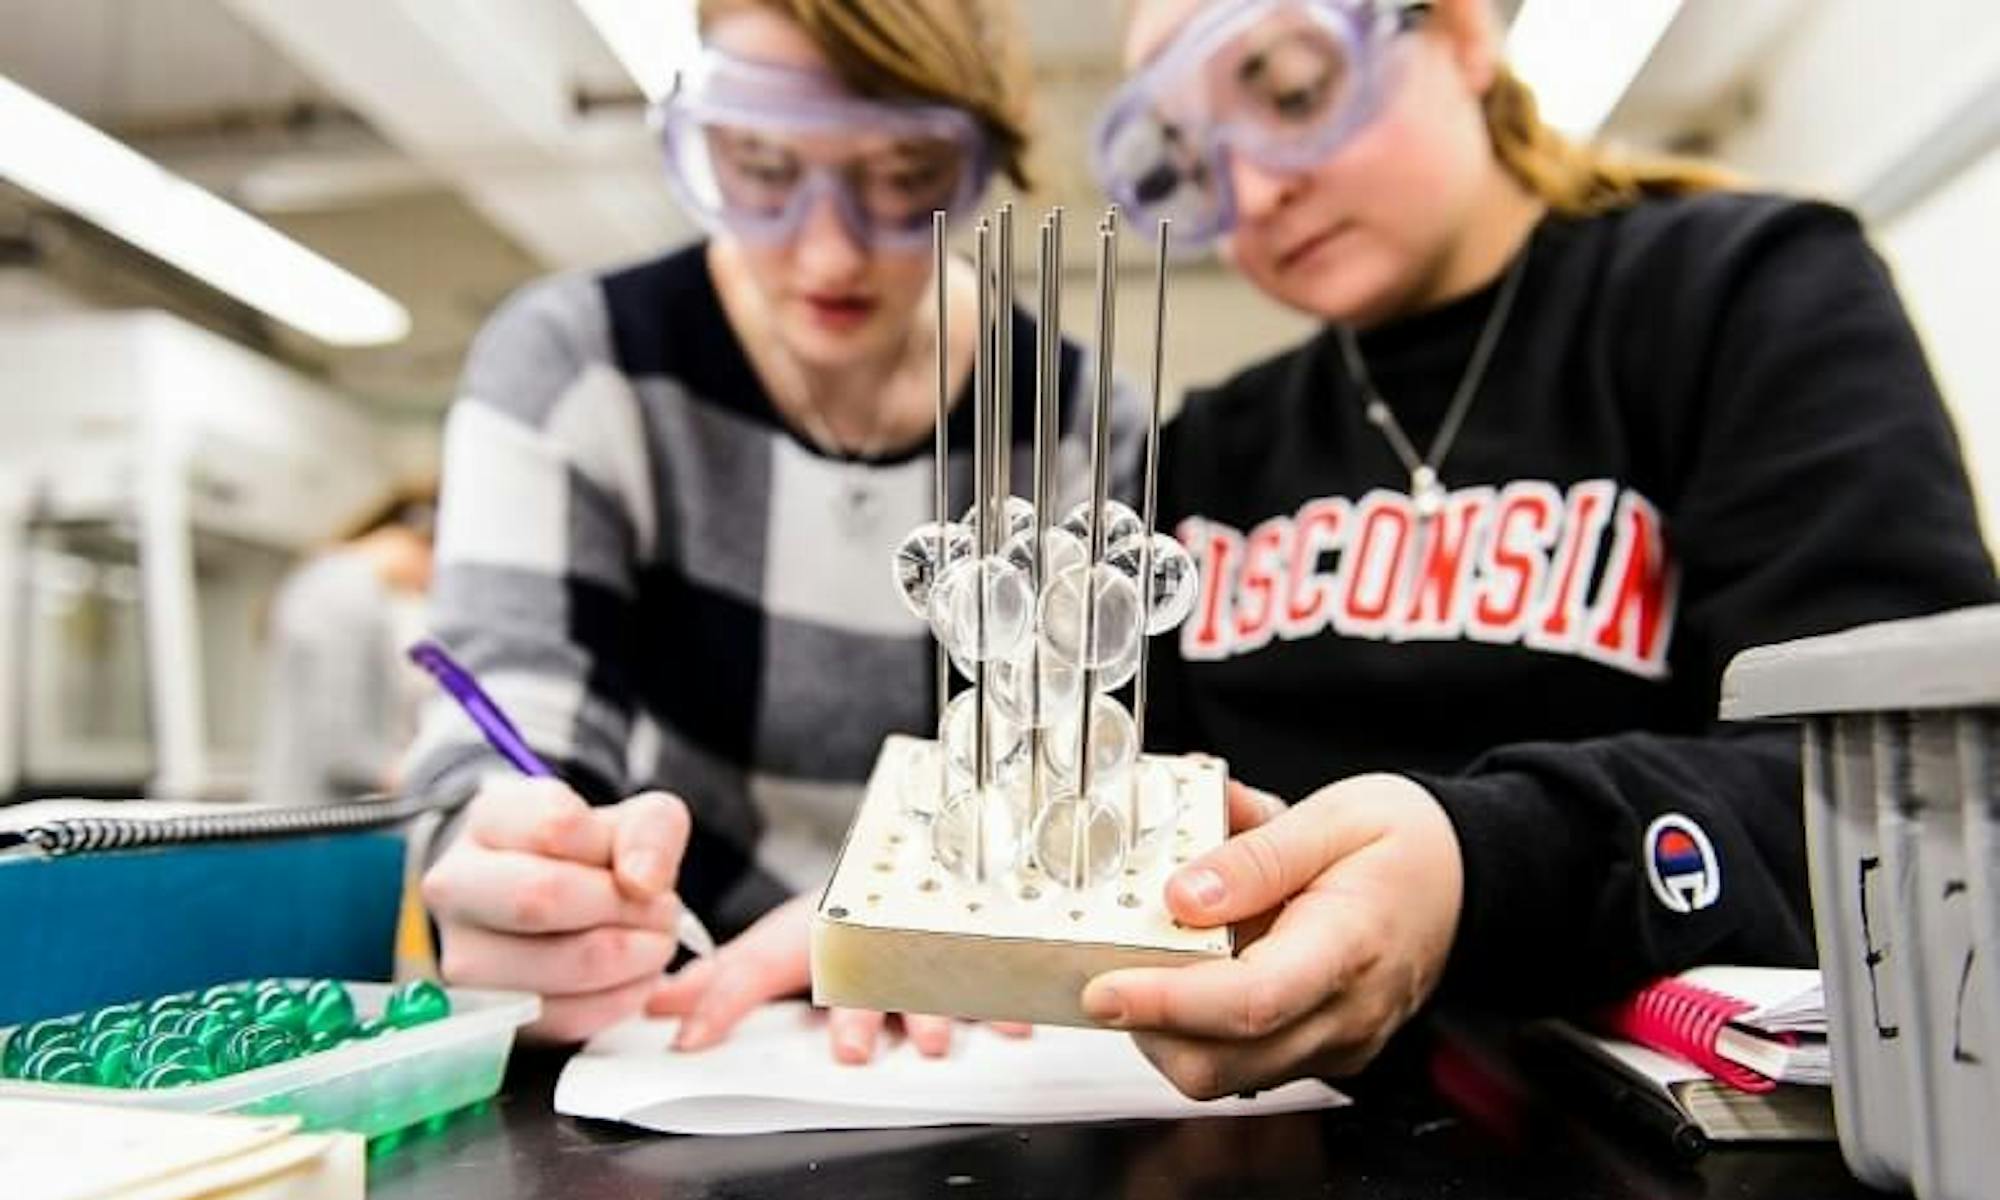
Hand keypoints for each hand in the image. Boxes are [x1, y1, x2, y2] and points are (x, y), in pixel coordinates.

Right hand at [420, 778, 690, 1042]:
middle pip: (543, 898)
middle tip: (663, 912)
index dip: (620, 853)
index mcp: (491, 821)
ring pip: (560, 965)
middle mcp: (457, 887)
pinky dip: (622, 998)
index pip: (556, 827)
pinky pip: (567, 1016)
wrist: (553, 909)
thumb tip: (644, 881)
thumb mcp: (631, 822)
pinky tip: (633, 978)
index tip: (645, 871)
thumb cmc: (589, 860)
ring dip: (634, 958)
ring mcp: (464, 956)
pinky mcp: (490, 1014)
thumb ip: (651, 831)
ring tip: (653, 943)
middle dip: (626, 909)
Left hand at [646, 894, 1031, 1061]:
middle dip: (857, 1013)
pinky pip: (990, 982)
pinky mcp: (967, 965)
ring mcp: (922, 955)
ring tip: (931, 1042)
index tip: (692, 1037)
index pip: (760, 963)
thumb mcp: (780, 942)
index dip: (725, 998)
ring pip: (927, 979)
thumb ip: (725, 981)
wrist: (913, 857)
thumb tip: (658, 1007)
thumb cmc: (845, 915)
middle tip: (851, 1048)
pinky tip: (1010, 1028)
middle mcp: (870, 944)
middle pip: (858, 976)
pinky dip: (1004, 1005)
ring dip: (932, 1011)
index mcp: (815, 935)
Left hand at [1081, 775, 1462, 1098]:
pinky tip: (1196, 970)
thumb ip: (1254, 857)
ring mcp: (1336, 1041)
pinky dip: (1201, 1029)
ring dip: (1169, 1032)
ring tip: (1154, 960)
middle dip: (1149, 1029)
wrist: (1465, 875)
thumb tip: (1181, 897)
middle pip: (1224, 1062)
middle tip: (1104, 974)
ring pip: (1227, 1073)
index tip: (1104, 990)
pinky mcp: (1323, 1048)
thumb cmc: (1406, 842)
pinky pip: (1246, 1061)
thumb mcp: (1332, 817)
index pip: (1248, 1003)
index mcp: (1349, 947)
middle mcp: (1344, 1014)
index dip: (1166, 1003)